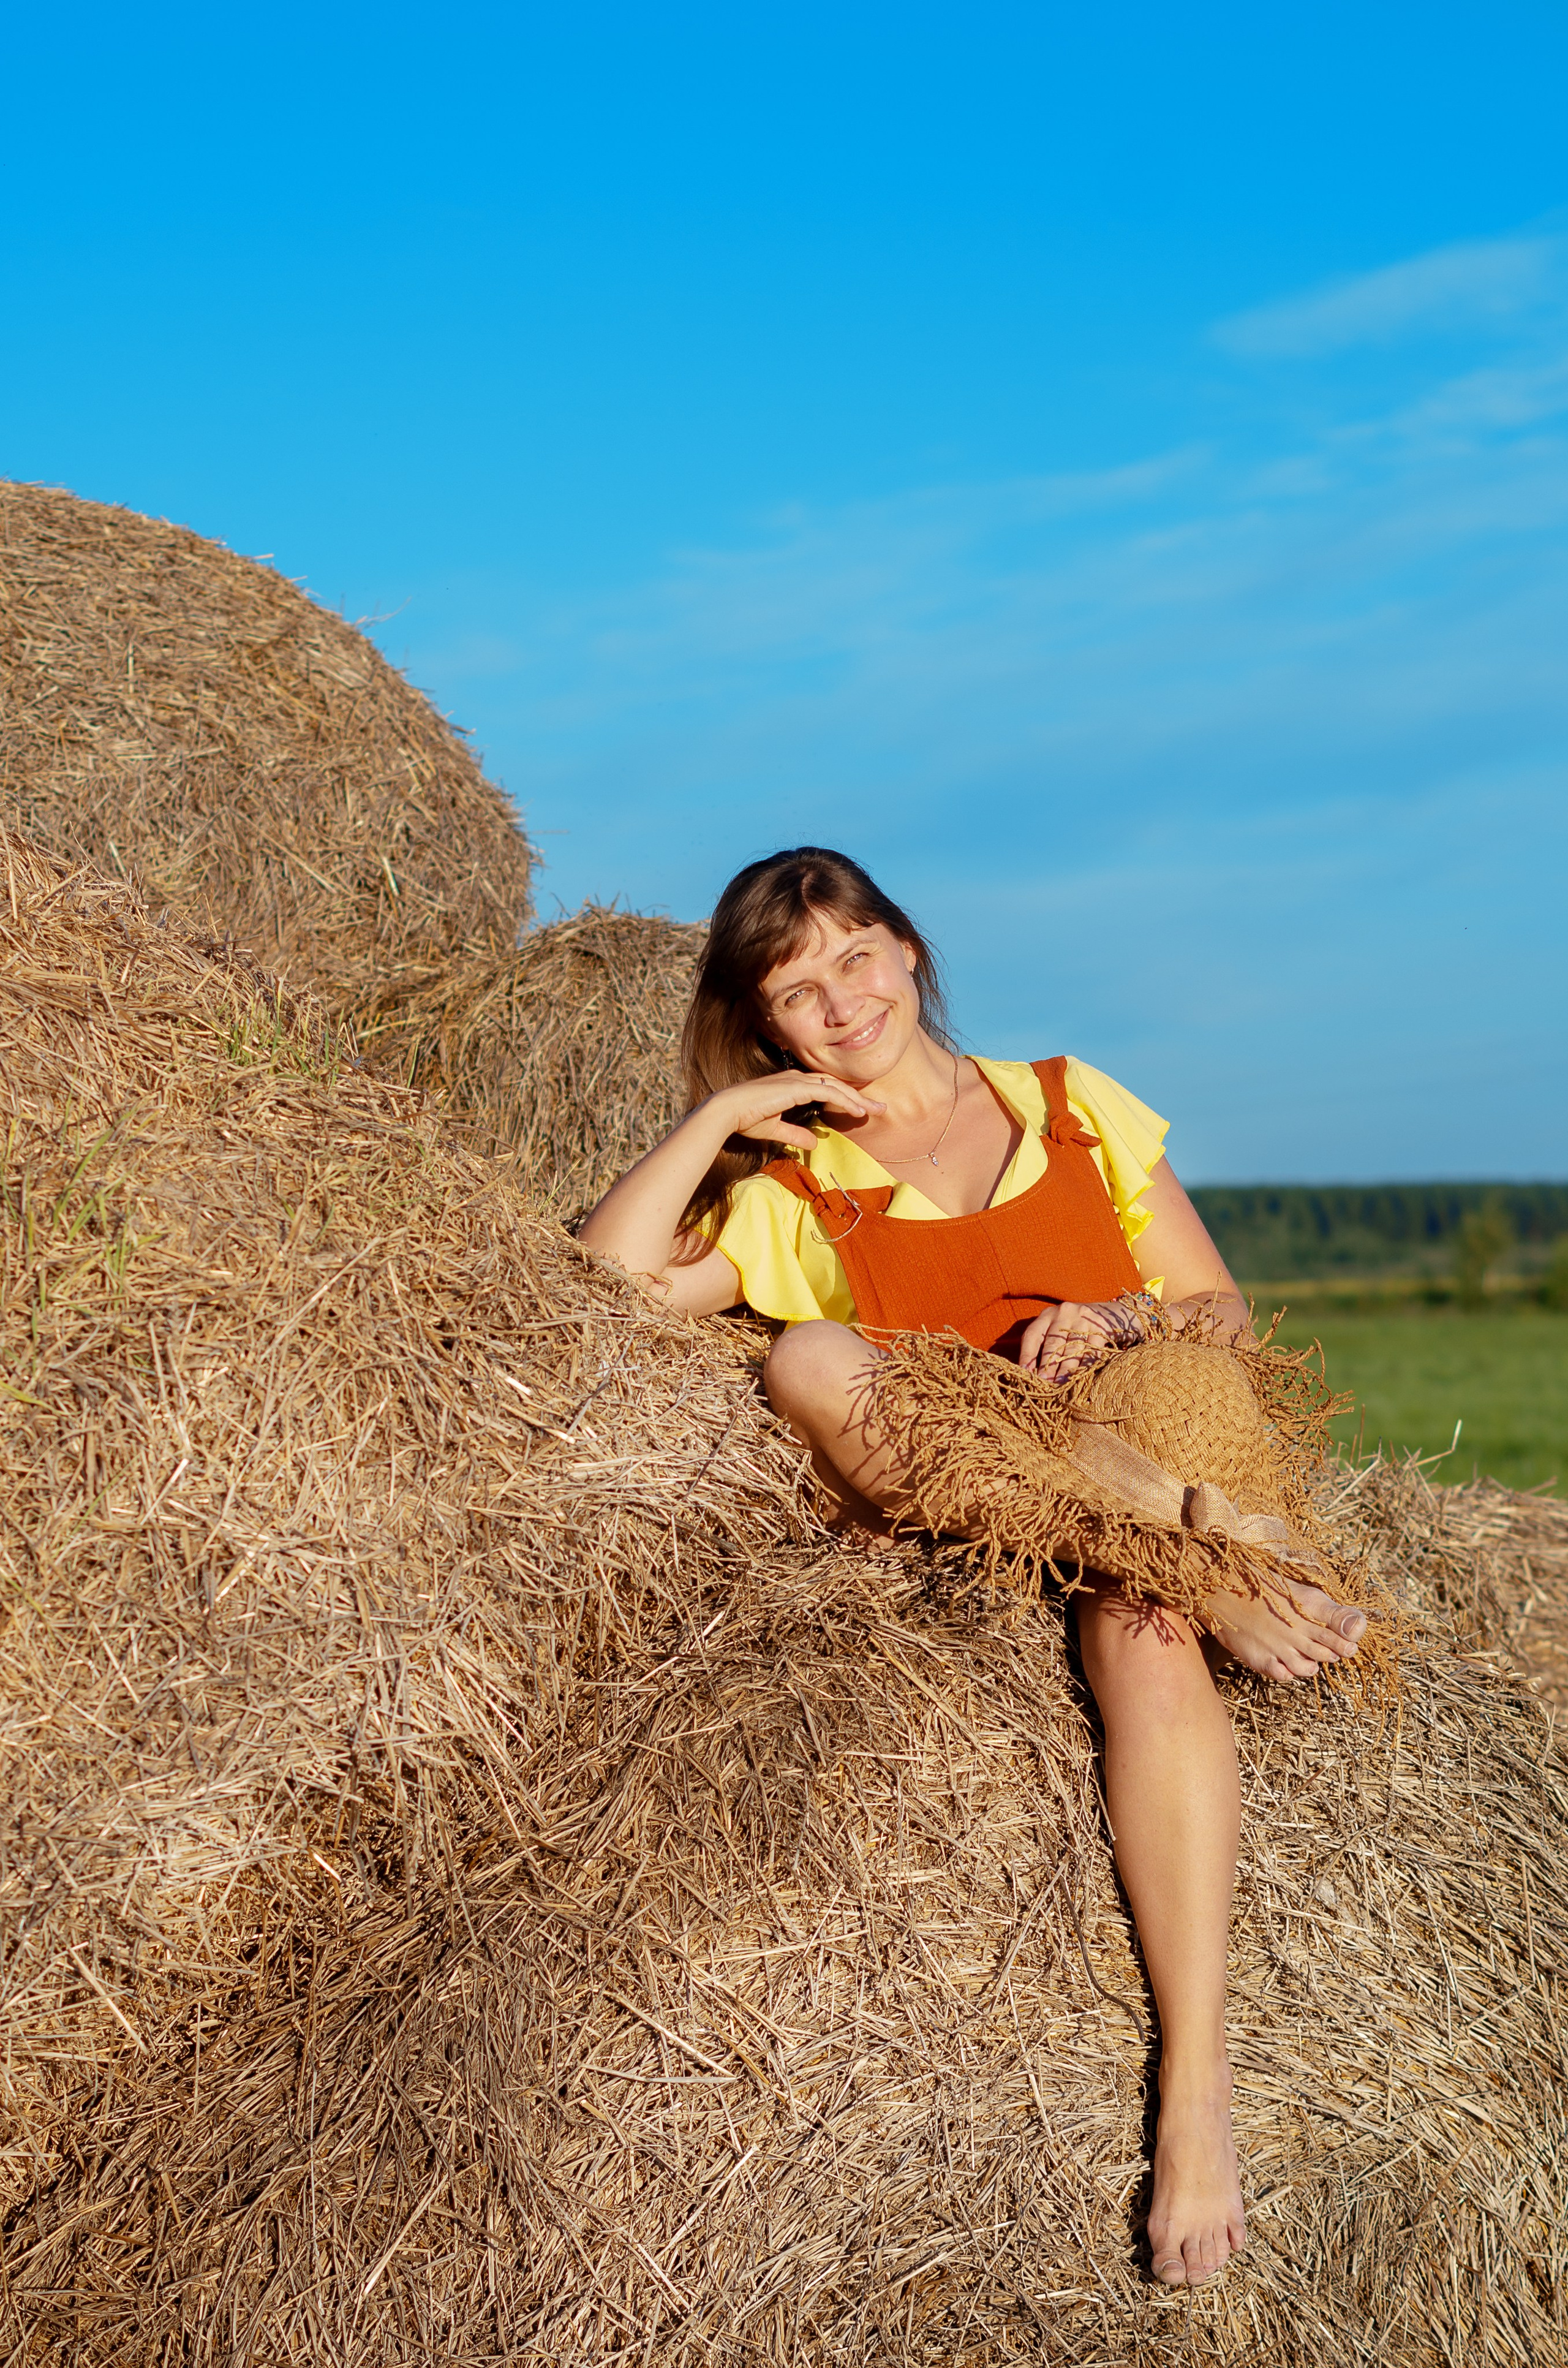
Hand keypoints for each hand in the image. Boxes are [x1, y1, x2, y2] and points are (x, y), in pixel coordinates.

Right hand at [708, 1070, 883, 1151]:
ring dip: (857, 1099)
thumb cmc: (744, 1119)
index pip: (826, 1088)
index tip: (862, 1109)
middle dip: (859, 1097)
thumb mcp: (775, 1129)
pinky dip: (844, 1100)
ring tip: (875, 1110)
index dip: (846, 1097)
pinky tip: (857, 1111)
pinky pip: (827, 1092)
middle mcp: (796, 1078)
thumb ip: (796, 1134)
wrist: (726, 1111)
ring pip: (835, 1087)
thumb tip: (815, 1144)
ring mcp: (796, 1081)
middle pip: (836, 1085)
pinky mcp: (794, 1087)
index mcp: (792, 1085)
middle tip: (879, 1108)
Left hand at [1019, 1297, 1149, 1382]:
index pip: (1032, 1335)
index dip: (1027, 1356)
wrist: (1111, 1313)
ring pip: (1073, 1350)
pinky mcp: (1101, 1326)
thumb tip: (1029, 1373)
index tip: (1025, 1374)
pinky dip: (1087, 1366)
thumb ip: (1045, 1347)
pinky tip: (1083, 1378)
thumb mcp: (1059, 1330)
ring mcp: (1083, 1318)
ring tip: (1061, 1388)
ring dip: (1067, 1372)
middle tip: (1044, 1386)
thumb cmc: (1078, 1328)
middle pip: (1053, 1345)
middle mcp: (1064, 1313)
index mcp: (1048, 1315)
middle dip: (1048, 1368)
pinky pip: (1093, 1350)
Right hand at [1203, 1578, 1366, 1683]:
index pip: (1342, 1629)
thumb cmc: (1265, 1589)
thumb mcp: (1301, 1592)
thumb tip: (1358, 1627)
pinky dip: (1289, 1673)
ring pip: (1309, 1668)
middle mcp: (1297, 1628)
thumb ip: (1330, 1611)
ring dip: (1312, 1666)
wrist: (1223, 1590)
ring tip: (1308, 1659)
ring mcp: (1279, 1645)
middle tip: (1331, 1652)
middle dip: (1334, 1654)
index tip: (1348, 1643)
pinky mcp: (1261, 1658)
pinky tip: (1286, 1664)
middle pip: (1328, 1651)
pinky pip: (1284, 1675)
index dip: (1348, 1639)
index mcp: (1309, 1606)